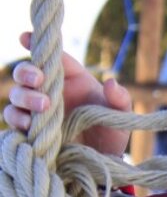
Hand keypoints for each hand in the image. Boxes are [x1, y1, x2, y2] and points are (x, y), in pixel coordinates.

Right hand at [5, 32, 131, 154]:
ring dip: (24, 98)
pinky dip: (17, 120)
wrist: (104, 159)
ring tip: (43, 106)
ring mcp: (38, 110)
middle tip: (39, 80)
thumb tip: (111, 82)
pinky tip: (29, 125)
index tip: (26, 37)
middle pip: (27, 74)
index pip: (54, 57)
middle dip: (27, 72)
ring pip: (17, 95)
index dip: (38, 44)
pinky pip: (14, 120)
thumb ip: (119, 98)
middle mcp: (52, 91)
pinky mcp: (30, 129)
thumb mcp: (122, 115)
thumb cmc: (113, 130)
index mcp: (73, 79)